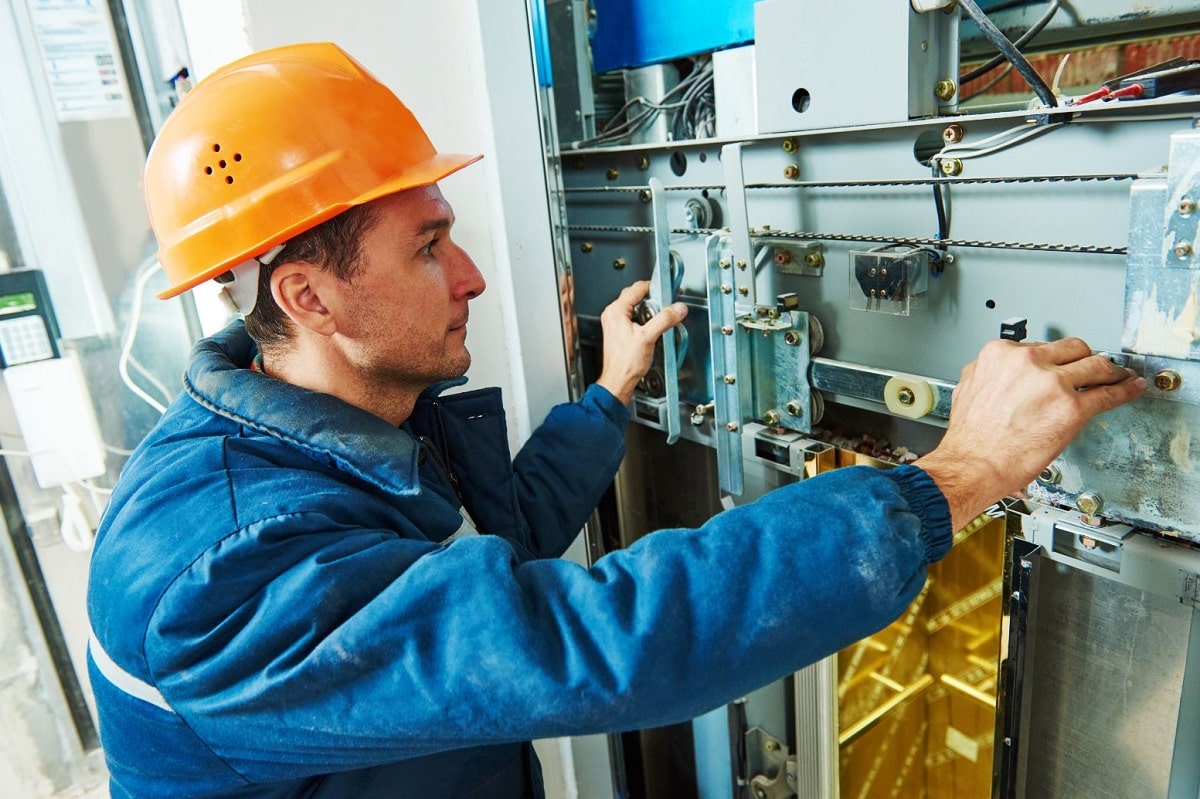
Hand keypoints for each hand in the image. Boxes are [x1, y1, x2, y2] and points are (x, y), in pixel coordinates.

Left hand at [595, 280, 687, 403]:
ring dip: (649, 308)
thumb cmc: (625, 363)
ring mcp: (614, 322)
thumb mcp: (648, 338)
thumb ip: (664, 320)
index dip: (654, 287)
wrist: (618, 380)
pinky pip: (632, 316)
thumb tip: (677, 308)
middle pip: (635, 295)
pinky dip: (644, 317)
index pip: (637, 288)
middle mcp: (612, 314)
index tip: (667, 289)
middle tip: (666, 301)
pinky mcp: (618, 331)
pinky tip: (652, 325)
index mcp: (616, 311)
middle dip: (652, 297)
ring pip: (634, 306)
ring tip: (661, 313)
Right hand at [914, 338, 1145, 529]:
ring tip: (1118, 376)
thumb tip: (1003, 375)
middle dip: (1084, 359)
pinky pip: (1107, 394)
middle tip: (1092, 369)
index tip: (1062, 366)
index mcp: (1000, 354)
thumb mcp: (969, 389)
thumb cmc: (969, 436)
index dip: (1054, 360)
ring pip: (1096, 364)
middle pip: (1072, 348)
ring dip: (1111, 370)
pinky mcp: (1072, 407)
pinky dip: (1124, 390)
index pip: (1040, 346)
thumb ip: (991, 374)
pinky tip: (1131, 388)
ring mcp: (1052, 383)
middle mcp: (1027, 362)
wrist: (972, 464)